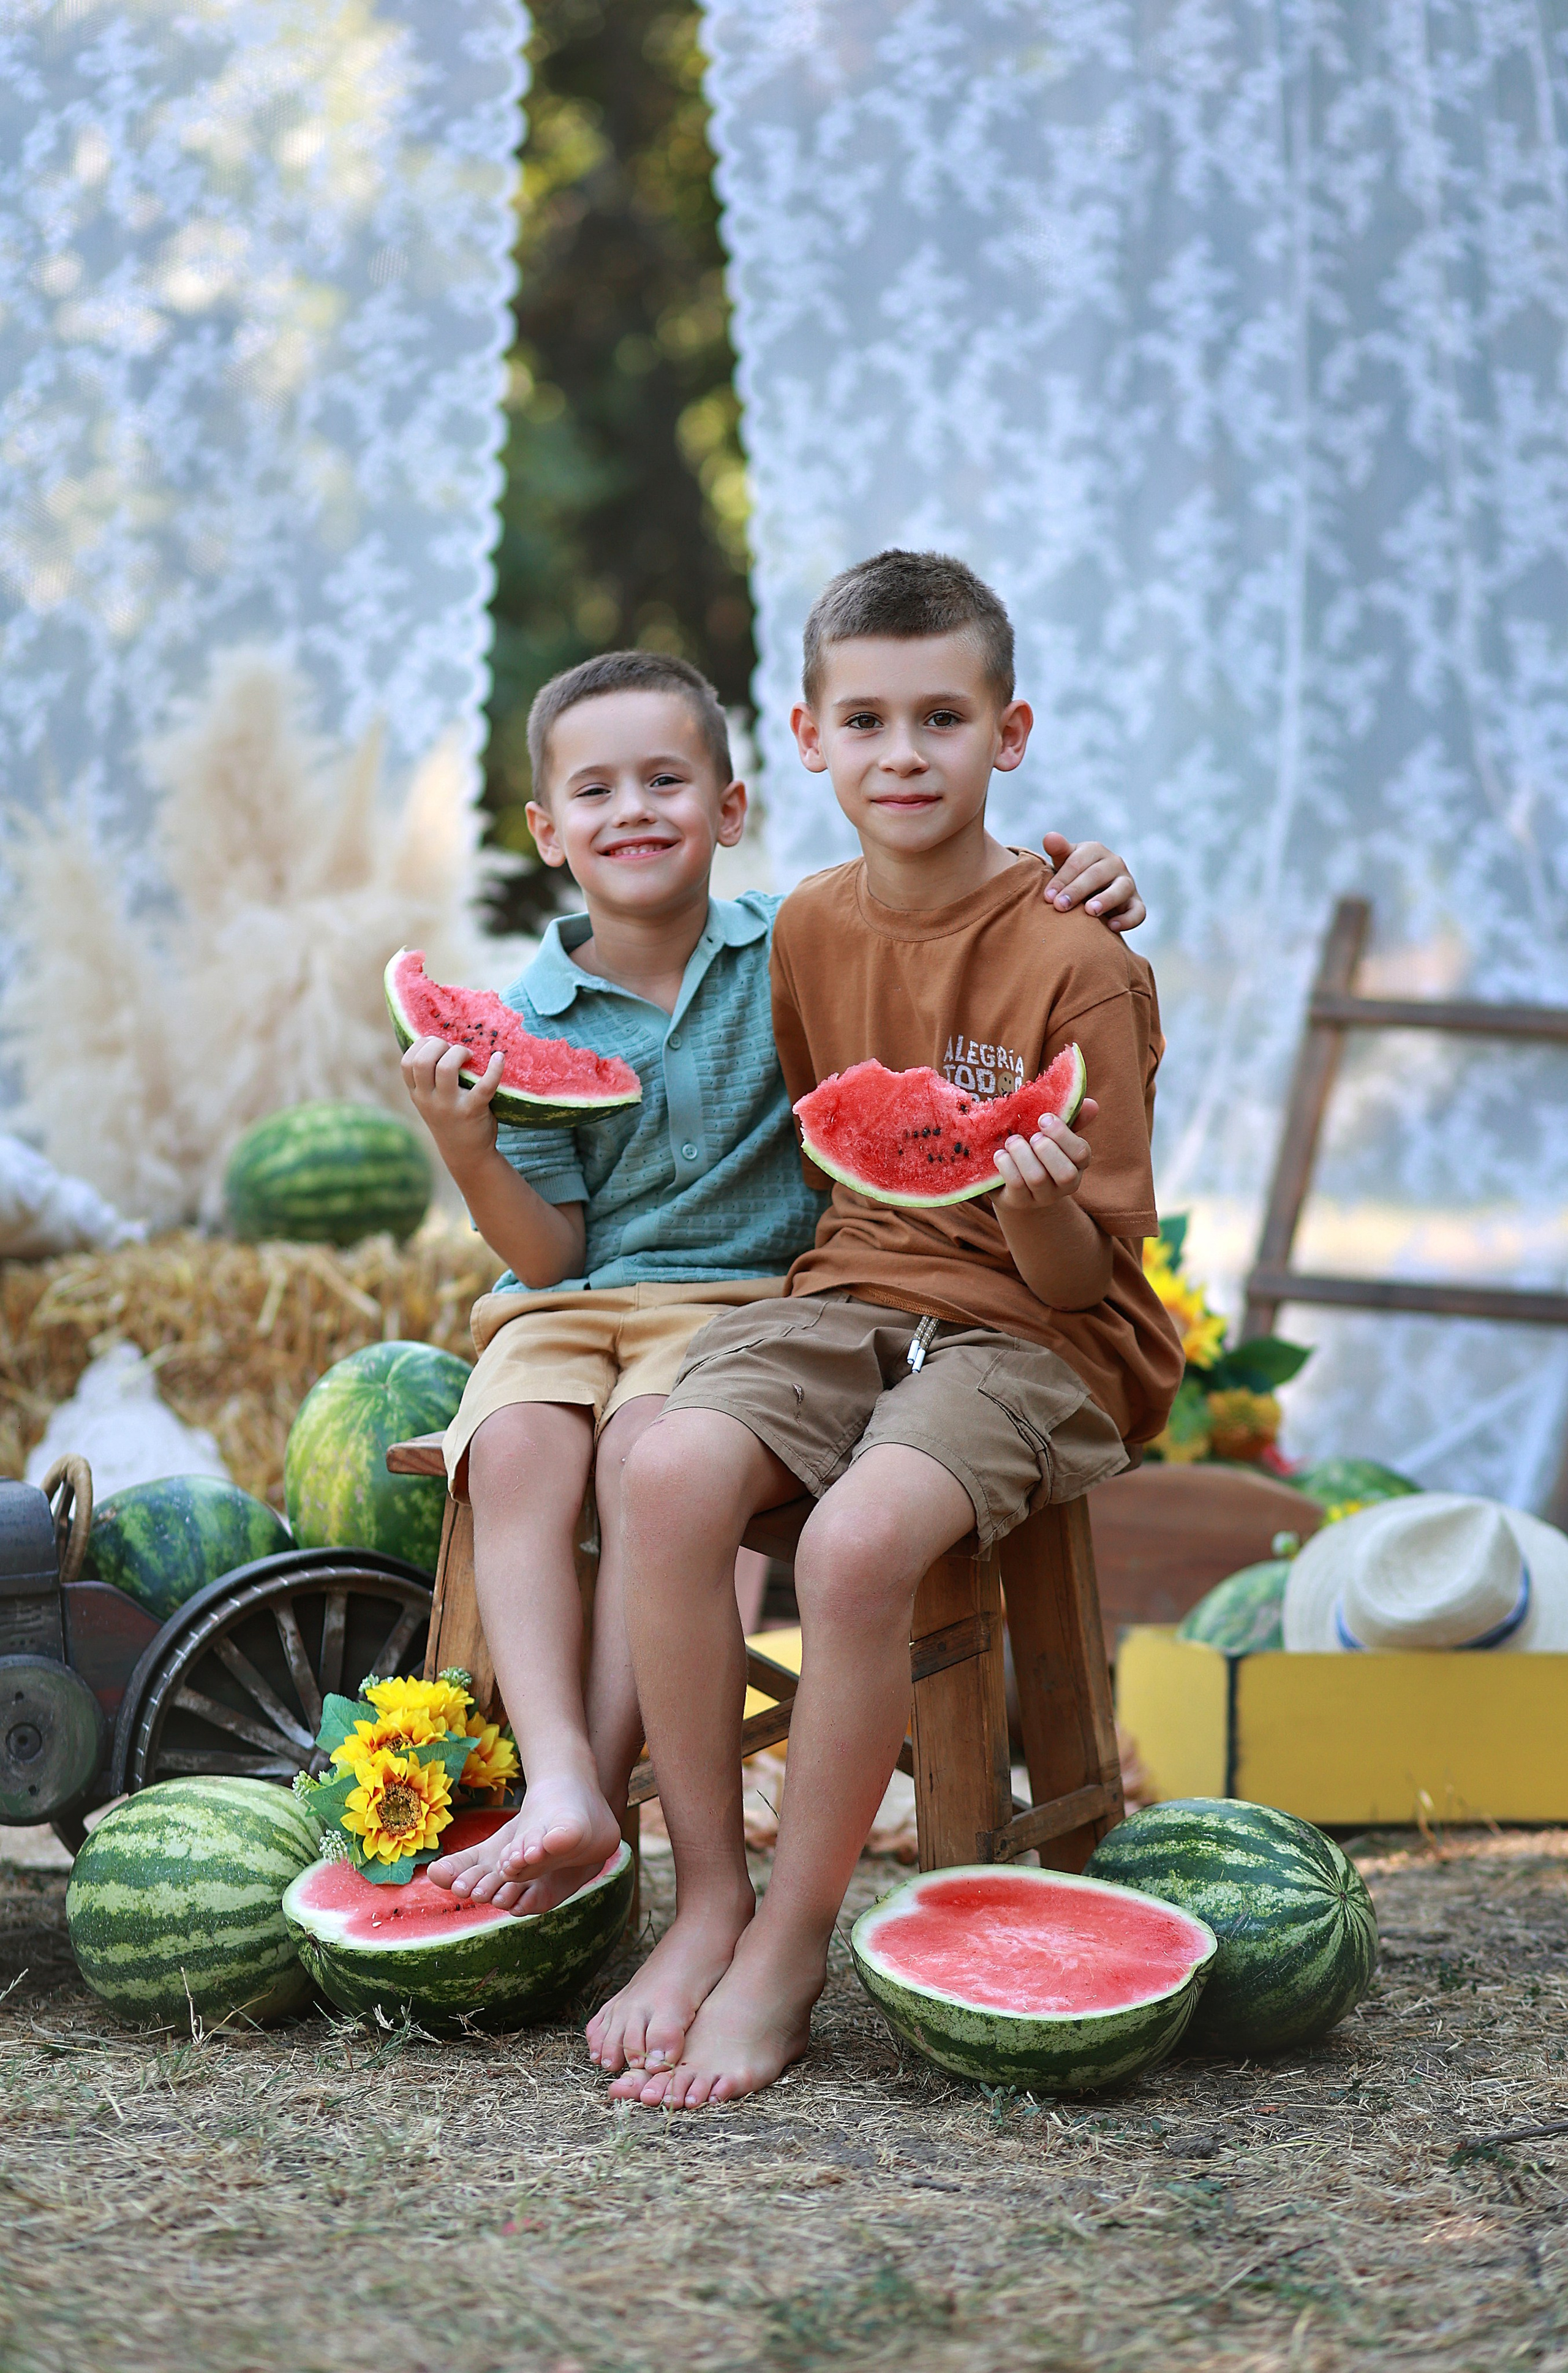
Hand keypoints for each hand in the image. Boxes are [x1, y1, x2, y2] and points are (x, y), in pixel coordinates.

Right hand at [400, 1035, 503, 1176]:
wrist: (467, 1154)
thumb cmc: (451, 1120)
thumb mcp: (431, 1102)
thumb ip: (429, 1080)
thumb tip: (439, 1042)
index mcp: (417, 1094)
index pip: (407, 1063)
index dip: (420, 1045)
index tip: (435, 1042)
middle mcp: (429, 1100)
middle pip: (422, 1062)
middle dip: (438, 1045)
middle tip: (454, 1048)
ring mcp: (449, 1106)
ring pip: (445, 1069)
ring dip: (458, 1053)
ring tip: (470, 1055)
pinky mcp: (473, 1111)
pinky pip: (484, 1085)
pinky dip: (494, 1069)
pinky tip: (499, 1058)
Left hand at [993, 1097, 1097, 1210]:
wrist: (1013, 1183)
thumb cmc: (1038, 1151)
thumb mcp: (1054, 1134)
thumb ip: (1072, 1118)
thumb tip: (1091, 1104)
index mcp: (1078, 1164)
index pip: (1081, 1153)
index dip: (1062, 1135)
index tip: (1043, 1118)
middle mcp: (1065, 1184)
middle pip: (1065, 1173)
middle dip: (1046, 1149)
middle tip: (1032, 1137)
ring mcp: (1043, 1196)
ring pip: (1037, 1178)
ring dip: (1022, 1154)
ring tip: (1012, 1141)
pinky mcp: (1020, 1201)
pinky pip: (1015, 1184)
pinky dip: (1006, 1165)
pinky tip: (1000, 1155)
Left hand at [1041, 834, 1144, 931]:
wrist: (1089, 895)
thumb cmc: (1073, 877)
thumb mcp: (1064, 862)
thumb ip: (1058, 851)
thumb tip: (1049, 837)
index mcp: (1095, 851)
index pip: (1078, 861)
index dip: (1062, 878)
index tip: (1048, 897)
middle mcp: (1114, 864)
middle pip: (1097, 874)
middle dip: (1077, 890)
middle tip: (1060, 906)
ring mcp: (1127, 883)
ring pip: (1122, 888)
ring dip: (1106, 899)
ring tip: (1090, 911)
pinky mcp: (1136, 903)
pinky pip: (1138, 911)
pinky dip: (1127, 920)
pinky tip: (1111, 927)